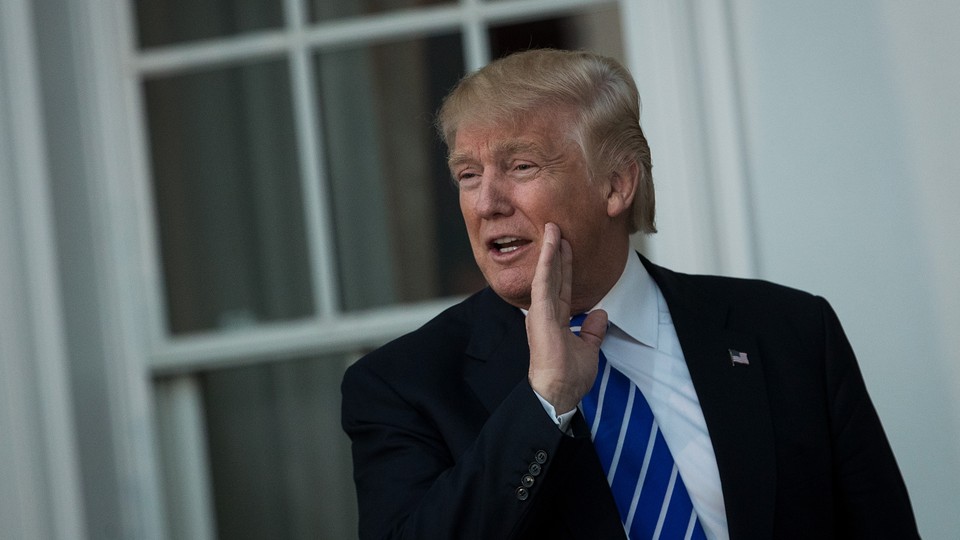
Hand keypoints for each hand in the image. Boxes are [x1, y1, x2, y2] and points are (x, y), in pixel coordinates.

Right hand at [526, 223, 607, 413]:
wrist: (558, 393)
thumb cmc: (568, 377)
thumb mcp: (588, 350)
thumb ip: (592, 330)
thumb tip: (600, 314)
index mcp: (554, 320)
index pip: (560, 286)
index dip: (564, 265)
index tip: (565, 245)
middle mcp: (545, 313)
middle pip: (553, 276)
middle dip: (556, 251)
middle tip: (557, 228)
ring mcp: (541, 313)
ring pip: (546, 275)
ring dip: (550, 251)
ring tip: (553, 228)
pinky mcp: (540, 315)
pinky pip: (544, 284)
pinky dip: (548, 264)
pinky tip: (551, 247)